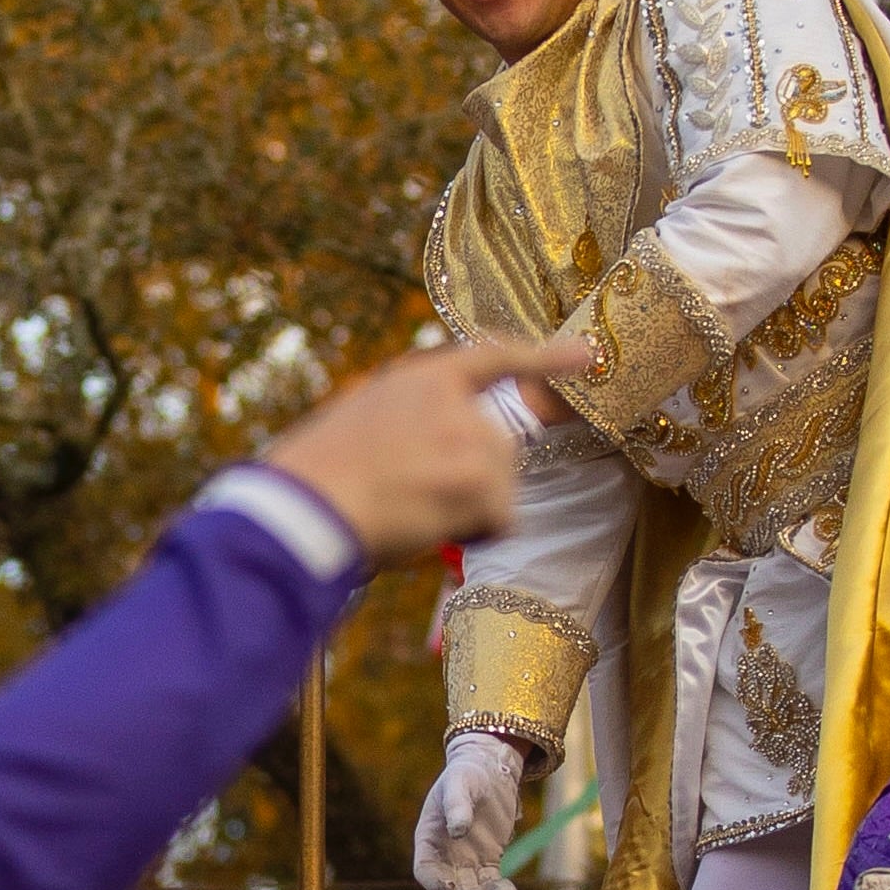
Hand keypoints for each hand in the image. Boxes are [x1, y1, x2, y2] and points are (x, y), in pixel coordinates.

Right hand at [254, 335, 594, 562]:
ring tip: (410, 511)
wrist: (303, 506)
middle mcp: (453, 399)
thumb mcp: (359, 424)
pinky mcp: (478, 478)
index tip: (586, 354)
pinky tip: (428, 527)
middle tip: (412, 498)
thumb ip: (410, 424)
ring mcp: (469, 435)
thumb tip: (437, 457)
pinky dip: (475, 535)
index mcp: (419, 378)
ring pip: (502, 487)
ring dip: (469, 511)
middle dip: (474, 483)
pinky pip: (502, 521)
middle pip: (501, 448)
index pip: (492, 356)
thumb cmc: (315, 480)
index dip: (544, 356)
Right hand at [415, 735, 528, 889]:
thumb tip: (457, 830)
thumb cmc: (467, 774)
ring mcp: (465, 861)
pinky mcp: (487, 861)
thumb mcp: (460, 784)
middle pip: (445, 889)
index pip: (425, 870)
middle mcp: (444, 855)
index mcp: (428, 839)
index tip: (450, 886)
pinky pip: (490, 883)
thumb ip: (457, 805)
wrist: (488, 771)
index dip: (435, 882)